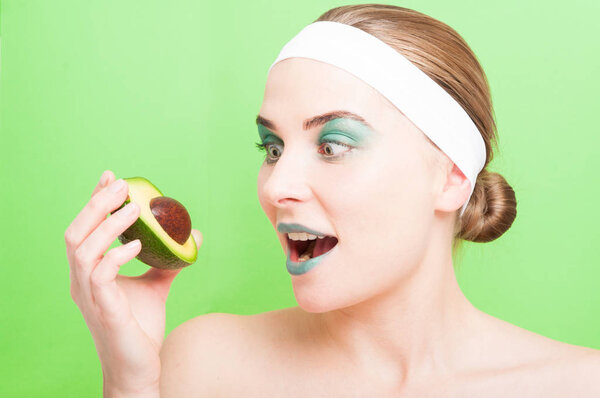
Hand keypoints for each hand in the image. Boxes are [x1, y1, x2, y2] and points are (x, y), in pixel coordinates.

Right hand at [65, 170, 202, 393]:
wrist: (139, 366)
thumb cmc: (140, 327)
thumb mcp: (156, 286)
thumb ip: (168, 261)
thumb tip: (192, 236)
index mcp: (89, 272)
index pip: (84, 228)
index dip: (94, 201)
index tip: (111, 177)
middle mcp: (81, 281)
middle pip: (75, 232)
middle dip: (96, 204)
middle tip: (122, 185)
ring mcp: (89, 296)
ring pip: (83, 249)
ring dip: (108, 224)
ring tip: (134, 208)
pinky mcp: (103, 309)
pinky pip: (101, 275)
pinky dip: (117, 255)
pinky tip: (138, 245)